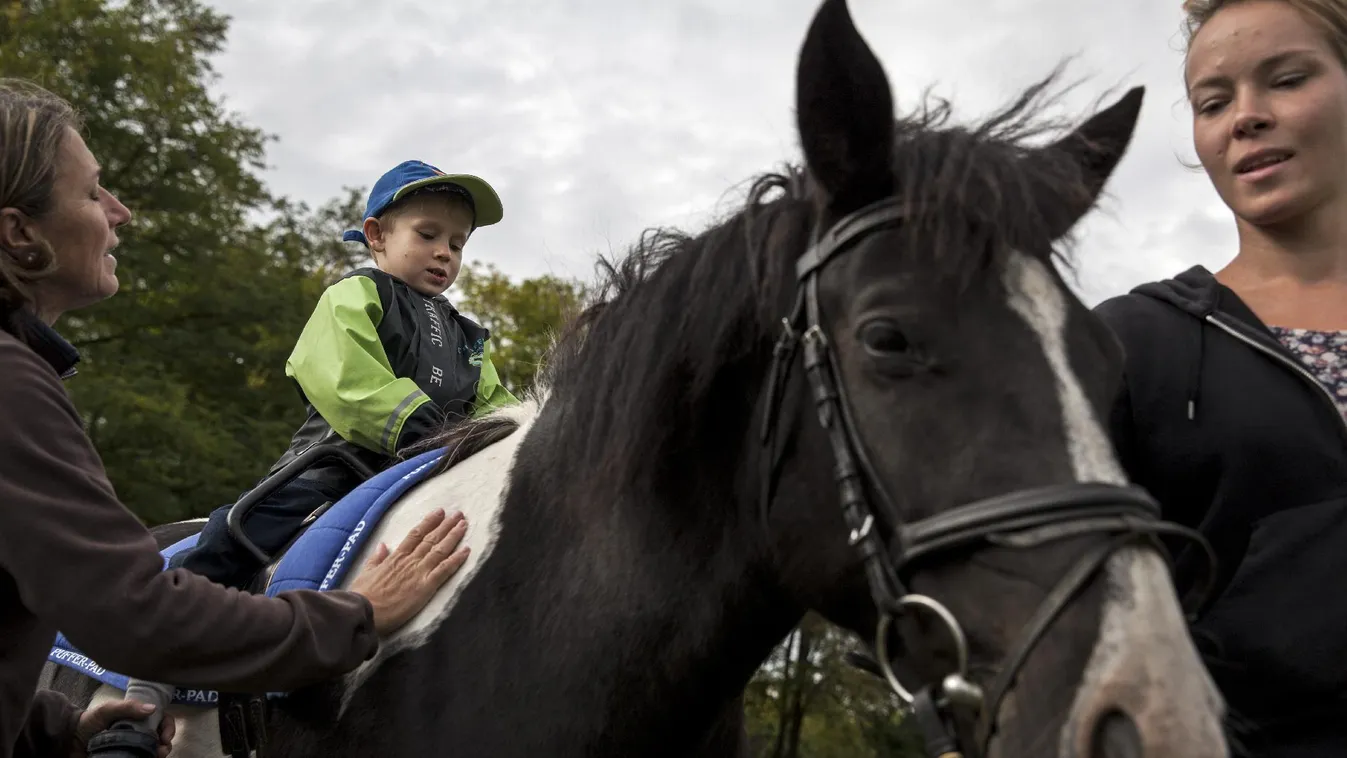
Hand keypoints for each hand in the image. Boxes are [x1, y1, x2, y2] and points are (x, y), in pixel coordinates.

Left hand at [72, 701, 174, 757]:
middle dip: (166, 743)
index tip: (165, 736)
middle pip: (161, 737)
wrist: (69, 741)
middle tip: (163, 749)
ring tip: (157, 755)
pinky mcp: (125, 757)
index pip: (161, 720)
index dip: (168, 727)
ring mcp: (132, 746)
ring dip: (160, 753)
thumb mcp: (107, 709)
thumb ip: (128, 707)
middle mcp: (138, 732)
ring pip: (154, 750)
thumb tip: (153, 709)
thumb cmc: (88, 722)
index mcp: (137, 718)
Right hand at [347, 508, 469, 635]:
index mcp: (395, 557)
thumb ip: (376, 558)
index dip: (429, 522)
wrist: (363, 611)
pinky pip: (444, 570)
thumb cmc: (362, 595)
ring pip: (440, 550)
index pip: (415, 534)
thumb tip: (383, 545)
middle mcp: (409, 561)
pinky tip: (466, 550)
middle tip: (459, 514)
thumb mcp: (366, 572)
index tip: (439, 512)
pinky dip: (456, 559)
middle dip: (446, 525)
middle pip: (431, 538)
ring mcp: (419, 572)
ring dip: (453, 536)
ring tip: (464, 524)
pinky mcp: (425, 587)